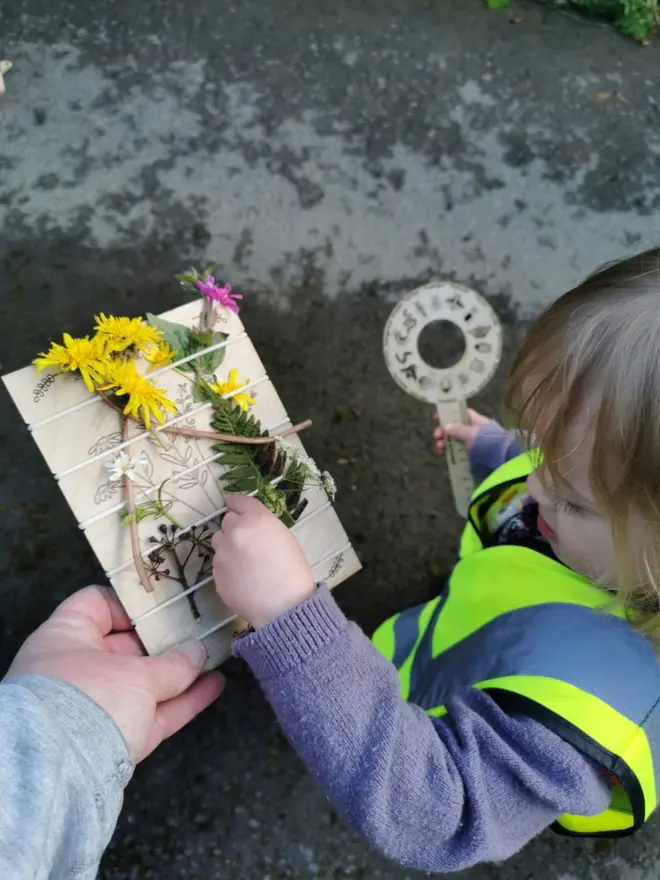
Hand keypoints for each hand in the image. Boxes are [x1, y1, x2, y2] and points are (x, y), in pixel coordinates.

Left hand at [3, 586, 223, 763]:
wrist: (62, 777)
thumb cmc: (91, 700)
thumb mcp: (137, 675)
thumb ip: (174, 664)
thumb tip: (198, 653)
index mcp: (65, 638)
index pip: (95, 604)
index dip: (130, 602)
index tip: (165, 604)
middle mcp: (74, 671)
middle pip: (125, 647)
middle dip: (165, 641)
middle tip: (200, 631)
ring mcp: (94, 708)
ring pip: (143, 685)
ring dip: (179, 673)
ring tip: (216, 657)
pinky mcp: (113, 742)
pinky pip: (151, 715)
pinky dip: (180, 702)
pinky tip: (213, 687)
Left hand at [212, 494, 315, 629]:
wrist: (283, 606)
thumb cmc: (292, 571)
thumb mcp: (284, 537)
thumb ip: (263, 526)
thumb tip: (250, 526)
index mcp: (256, 519)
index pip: (237, 501)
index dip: (237, 505)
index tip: (236, 508)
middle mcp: (235, 531)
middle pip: (226, 521)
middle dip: (235, 528)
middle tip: (247, 543)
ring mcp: (222, 552)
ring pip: (219, 542)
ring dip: (228, 546)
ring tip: (244, 563)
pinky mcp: (215, 572)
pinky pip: (219, 563)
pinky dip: (227, 567)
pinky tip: (242, 579)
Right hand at [433, 409, 487, 453]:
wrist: (499, 458)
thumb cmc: (486, 441)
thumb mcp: (471, 433)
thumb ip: (457, 429)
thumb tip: (445, 426)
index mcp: (476, 421)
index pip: (461, 414)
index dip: (449, 414)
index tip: (437, 417)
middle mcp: (473, 430)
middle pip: (454, 428)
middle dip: (443, 431)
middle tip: (436, 436)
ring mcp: (471, 442)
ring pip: (454, 440)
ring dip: (444, 442)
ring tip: (439, 447)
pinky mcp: (470, 453)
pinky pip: (456, 450)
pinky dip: (449, 451)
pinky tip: (442, 453)